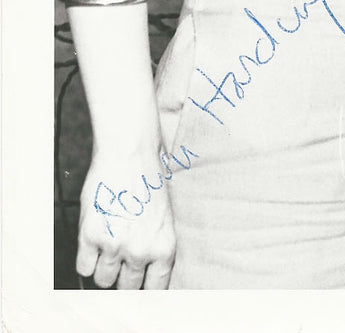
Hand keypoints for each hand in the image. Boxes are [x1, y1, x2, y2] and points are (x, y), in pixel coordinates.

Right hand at [77, 153, 176, 289]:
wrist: (130, 152)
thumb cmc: (149, 179)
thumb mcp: (163, 216)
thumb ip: (154, 245)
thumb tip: (144, 272)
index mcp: (165, 247)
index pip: (155, 289)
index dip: (143, 287)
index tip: (137, 286)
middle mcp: (141, 251)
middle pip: (126, 288)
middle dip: (122, 277)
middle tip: (120, 261)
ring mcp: (114, 245)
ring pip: (103, 280)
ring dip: (103, 267)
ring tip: (109, 244)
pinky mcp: (91, 237)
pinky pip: (84, 267)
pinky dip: (87, 258)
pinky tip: (95, 240)